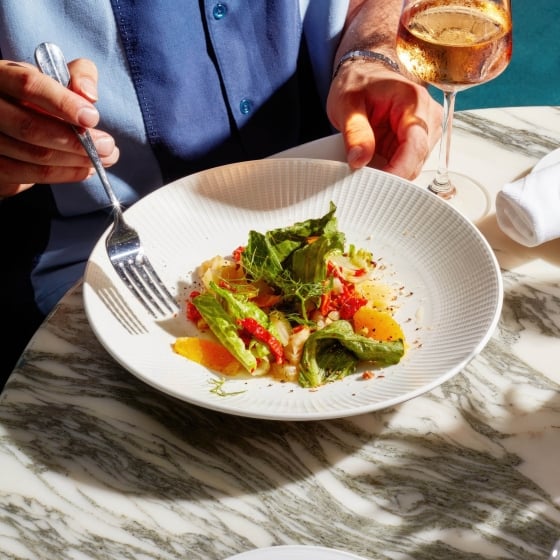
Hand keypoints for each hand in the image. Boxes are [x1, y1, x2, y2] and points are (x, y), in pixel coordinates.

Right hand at [0, 58, 118, 197]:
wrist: (9, 121)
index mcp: (1, 75)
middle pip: (30, 128)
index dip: (63, 103)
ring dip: (77, 161)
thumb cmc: (38, 96)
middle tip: (108, 147)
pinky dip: (65, 174)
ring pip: (35, 155)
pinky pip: (30, 175)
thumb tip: (89, 94)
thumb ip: (77, 76)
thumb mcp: (56, 76)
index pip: (28, 85)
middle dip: (76, 141)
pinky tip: (85, 169)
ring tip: (103, 159)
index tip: (92, 118)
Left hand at [327, 62, 441, 179]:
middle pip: (416, 161)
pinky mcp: (420, 141)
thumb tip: (359, 161)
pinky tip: (375, 165)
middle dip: (391, 176)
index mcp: (413, 102)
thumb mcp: (347, 104)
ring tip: (366, 168)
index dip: (398, 172)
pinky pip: (407, 164)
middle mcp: (428, 117)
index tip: (377, 187)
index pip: (415, 147)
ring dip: (390, 173)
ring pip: (413, 167)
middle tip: (363, 183)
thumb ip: (355, 133)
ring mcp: (427, 130)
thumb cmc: (359, 82)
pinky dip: (390, 169)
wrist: (365, 72)